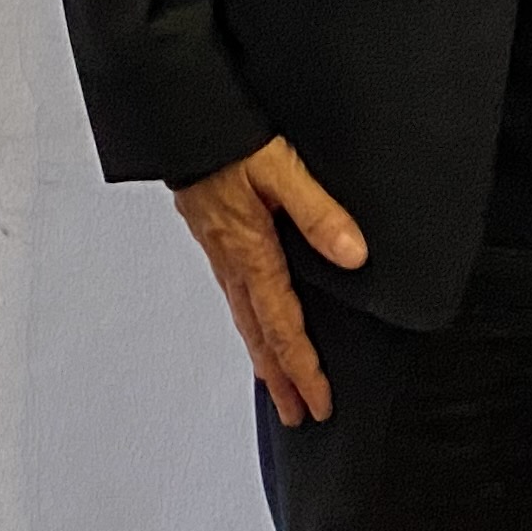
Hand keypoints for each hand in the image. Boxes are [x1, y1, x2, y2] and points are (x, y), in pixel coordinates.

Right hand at [175, 136, 369, 426]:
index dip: (303, 369)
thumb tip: (353, 255)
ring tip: (275, 383)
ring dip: (263, 355)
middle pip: (259, 335)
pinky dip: (247, 321)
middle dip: (279, 378)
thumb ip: (316, 211)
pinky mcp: (211, 234)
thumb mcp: (279, 167)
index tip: (320, 403)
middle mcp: (231, 260)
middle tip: (297, 415)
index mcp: (251, 252)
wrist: (178, 115)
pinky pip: (233, 293)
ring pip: (243, 317)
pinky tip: (252, 319)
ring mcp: (217, 249)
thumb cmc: (226, 136)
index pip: (283, 326)